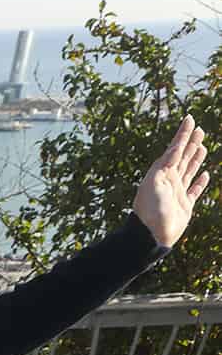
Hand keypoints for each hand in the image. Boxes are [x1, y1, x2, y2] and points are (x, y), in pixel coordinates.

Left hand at [133, 114, 208, 247]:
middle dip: (191, 142)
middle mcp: (169, 180)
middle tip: (199, 129)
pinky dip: (201, 181)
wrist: (151, 235)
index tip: (190, 119)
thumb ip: (164, 165)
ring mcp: (177, 192)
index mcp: (160, 173)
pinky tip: (205, 174)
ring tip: (202, 145)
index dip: (182, 134)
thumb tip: (175, 149)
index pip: (174, 149)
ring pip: (189, 170)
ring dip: (196, 157)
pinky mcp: (184, 205)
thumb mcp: (154, 183)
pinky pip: (195, 190)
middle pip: (183, 157)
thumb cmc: (150, 210)